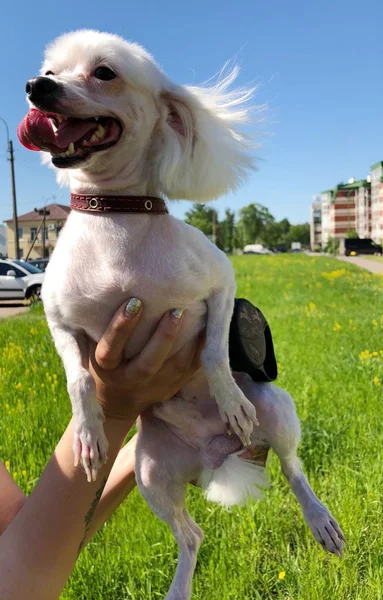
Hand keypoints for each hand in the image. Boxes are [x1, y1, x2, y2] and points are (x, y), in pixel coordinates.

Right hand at [89, 299, 203, 419]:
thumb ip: (98, 326)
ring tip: (199, 316)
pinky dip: (201, 349)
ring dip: (188, 342)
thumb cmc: (104, 362)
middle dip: (164, 335)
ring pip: (175, 367)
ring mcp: (153, 387)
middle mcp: (130, 380)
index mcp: (107, 368)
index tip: (134, 302)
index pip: (111, 348)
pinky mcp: (172, 388)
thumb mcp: (91, 348)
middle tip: (176, 309)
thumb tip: (108, 288)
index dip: (121, 326)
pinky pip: (191, 368)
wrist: (117, 403)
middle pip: (148, 362)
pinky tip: (208, 328)